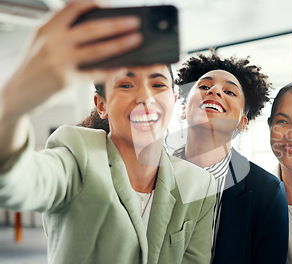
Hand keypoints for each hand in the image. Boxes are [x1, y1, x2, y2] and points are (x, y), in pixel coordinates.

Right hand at [1, 0, 141, 120]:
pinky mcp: (65, 80)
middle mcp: (53, 42)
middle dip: (116, 24)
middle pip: (91, 29)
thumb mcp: (41, 41)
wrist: (16, 94)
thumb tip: (94, 22)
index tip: (110, 4)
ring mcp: (59, 61)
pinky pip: (94, 73)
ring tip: (136, 40)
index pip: (73, 8)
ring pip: (97, 50)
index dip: (93, 3)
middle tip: (135, 22)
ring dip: (120, 44)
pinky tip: (122, 66)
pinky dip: (110, 69)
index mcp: (47, 28)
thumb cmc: (33, 66)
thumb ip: (62, 30)